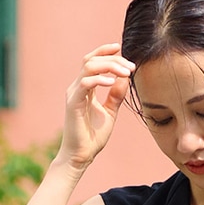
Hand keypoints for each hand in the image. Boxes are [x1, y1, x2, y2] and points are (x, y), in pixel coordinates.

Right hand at [57, 40, 134, 171]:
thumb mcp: (110, 112)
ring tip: (125, 72)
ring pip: (88, 66)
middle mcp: (77, 87)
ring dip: (109, 65)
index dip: (105, 51)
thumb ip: (116, 95)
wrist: (81, 156)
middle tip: (131, 66)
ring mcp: (74, 93)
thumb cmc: (93, 137)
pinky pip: (85, 83)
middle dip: (113, 59)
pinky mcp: (73, 103)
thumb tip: (125, 78)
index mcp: (85, 87)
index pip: (93, 60)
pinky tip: (112, 82)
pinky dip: (99, 79)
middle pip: (92, 59)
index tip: (121, 49)